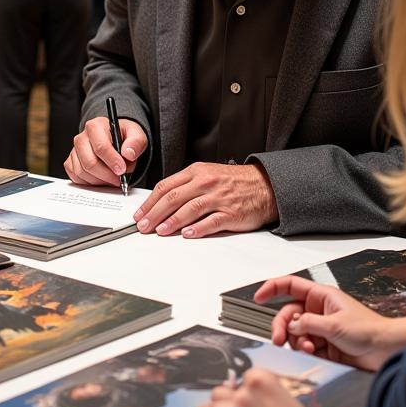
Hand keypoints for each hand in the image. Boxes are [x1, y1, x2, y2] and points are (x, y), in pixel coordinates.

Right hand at [65, 117, 144, 186]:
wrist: (116, 140)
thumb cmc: (124, 137)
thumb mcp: (136, 134)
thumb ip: (136, 142)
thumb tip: (128, 154)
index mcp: (96, 126)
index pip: (100, 147)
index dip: (112, 161)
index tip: (122, 170)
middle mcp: (82, 137)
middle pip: (89, 162)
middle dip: (106, 175)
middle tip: (119, 179)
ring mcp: (75, 151)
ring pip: (82, 172)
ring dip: (100, 180)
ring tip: (112, 178)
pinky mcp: (71, 162)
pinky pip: (76, 178)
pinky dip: (90, 183)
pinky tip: (101, 179)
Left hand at [132, 161, 277, 237]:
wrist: (264, 185)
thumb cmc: (234, 182)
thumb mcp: (207, 175)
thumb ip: (186, 186)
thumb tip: (162, 203)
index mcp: (197, 172)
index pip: (167, 186)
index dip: (150, 202)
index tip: (140, 214)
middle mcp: (206, 182)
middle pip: (174, 198)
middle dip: (155, 213)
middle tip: (144, 226)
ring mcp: (219, 197)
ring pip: (190, 209)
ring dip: (171, 221)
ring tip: (160, 231)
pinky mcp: (231, 213)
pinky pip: (212, 221)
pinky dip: (198, 228)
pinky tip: (187, 234)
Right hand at [258, 275, 405, 370]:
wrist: (386, 351)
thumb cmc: (369, 330)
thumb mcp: (335, 325)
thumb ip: (308, 324)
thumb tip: (290, 325)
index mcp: (321, 296)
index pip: (290, 285)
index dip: (272, 288)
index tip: (258, 297)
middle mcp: (318, 310)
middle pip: (288, 313)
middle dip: (283, 326)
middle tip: (279, 340)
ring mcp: (320, 328)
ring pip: (295, 332)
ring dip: (297, 341)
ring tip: (308, 348)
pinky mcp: (324, 345)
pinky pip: (304, 346)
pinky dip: (304, 350)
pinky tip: (313, 352)